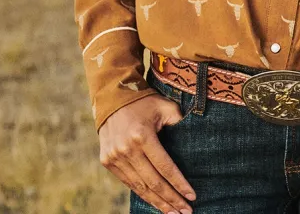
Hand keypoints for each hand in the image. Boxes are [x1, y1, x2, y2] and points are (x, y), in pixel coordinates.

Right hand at [98, 94, 196, 213]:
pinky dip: (142, 194)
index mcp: (142, 135)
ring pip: (140, 187)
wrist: (112, 97)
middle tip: (186, 212)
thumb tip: (193, 141)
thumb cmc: (144, 101)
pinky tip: (155, 201)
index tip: (192, 196)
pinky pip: (128, 183)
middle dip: (171, 199)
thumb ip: (179, 122)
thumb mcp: (164, 106)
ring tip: (173, 212)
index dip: (179, 184)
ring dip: (158, 202)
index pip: (165, 167)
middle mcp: (126, 149)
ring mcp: (114, 157)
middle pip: (153, 182)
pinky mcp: (107, 161)